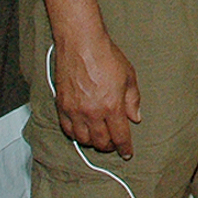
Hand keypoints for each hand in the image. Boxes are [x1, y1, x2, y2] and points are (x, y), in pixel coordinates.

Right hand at [53, 34, 141, 159]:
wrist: (82, 43)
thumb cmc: (106, 56)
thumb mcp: (128, 76)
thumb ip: (133, 99)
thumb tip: (135, 117)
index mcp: (112, 106)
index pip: (120, 136)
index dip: (125, 148)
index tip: (127, 153)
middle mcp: (93, 112)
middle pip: (101, 141)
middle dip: (109, 146)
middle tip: (113, 143)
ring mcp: (75, 110)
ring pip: (83, 139)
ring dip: (93, 142)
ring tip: (98, 137)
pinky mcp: (62, 106)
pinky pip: (68, 129)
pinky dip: (75, 135)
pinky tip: (82, 131)